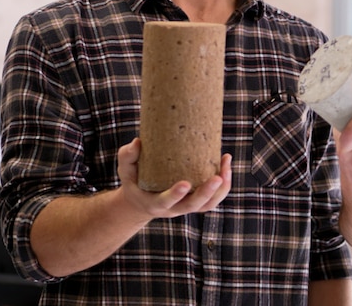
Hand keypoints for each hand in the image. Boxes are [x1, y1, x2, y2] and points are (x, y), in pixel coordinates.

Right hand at [117, 138, 231, 218]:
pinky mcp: (197, 202)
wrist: (142, 200)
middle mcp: (174, 208)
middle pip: (193, 206)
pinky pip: (214, 198)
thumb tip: (138, 141)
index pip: (165, 202)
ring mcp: (187, 206)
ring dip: (221, 189)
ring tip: (226, 165)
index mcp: (155, 203)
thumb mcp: (125, 170)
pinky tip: (226, 164)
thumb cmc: (134, 181)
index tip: (185, 184)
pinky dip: (223, 186)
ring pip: (208, 204)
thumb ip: (128, 157)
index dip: (175, 195)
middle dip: (206, 192)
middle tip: (217, 177)